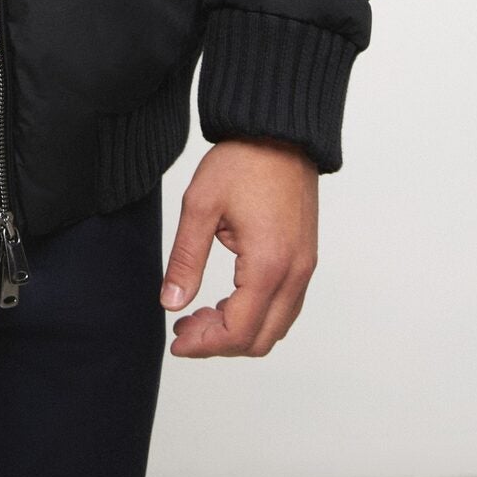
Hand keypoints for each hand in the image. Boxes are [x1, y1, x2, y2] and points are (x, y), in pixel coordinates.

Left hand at [159, 138, 318, 356]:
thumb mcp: (200, 206)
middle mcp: (294, 274)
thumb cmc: (242, 161)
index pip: (238, 332)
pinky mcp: (305, 259)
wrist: (280, 131)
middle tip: (184, 327)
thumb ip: (186, 259)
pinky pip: (285, 306)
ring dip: (239, 331)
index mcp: (268, 265)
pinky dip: (257, 315)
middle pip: (261, 340)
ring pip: (276, 327)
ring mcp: (305, 268)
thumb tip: (171, 303)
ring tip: (200, 314)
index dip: (204, 344)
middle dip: (219, 343)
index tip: (176, 341)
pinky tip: (227, 300)